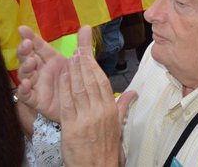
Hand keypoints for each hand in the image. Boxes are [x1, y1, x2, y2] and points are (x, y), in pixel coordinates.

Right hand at [17, 26, 91, 121]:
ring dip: (25, 67)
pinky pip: (26, 94)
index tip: (22, 28)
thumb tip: (86, 26)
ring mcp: (37, 84)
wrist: (80, 106)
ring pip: (25, 74)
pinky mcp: (36, 99)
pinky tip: (26, 83)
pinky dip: (24, 89)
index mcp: (51, 60)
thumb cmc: (77, 81)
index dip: (30, 37)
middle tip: (26, 44)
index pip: (38, 46)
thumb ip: (83, 45)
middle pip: (28, 58)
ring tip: (30, 62)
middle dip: (25, 50)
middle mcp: (41, 70)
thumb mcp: (81, 62)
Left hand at [59, 51, 136, 165]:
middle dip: (83, 64)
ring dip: (74, 72)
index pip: (102, 82)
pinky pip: (67, 103)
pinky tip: (63, 77)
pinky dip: (65, 88)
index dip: (94, 67)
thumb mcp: (118, 125)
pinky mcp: (71, 127)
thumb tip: (134, 92)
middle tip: (78, 49)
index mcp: (110, 110)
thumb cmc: (107, 148)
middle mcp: (99, 111)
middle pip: (90, 82)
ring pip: (79, 90)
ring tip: (70, 58)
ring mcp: (85, 119)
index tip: (88, 54)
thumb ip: (123, 105)